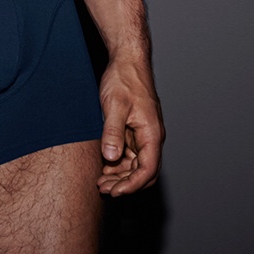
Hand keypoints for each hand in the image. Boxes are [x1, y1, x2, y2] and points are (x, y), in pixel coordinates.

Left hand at [97, 56, 162, 195]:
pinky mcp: (134, 132)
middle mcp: (151, 137)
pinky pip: (130, 156)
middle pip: (144, 173)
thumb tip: (110, 157)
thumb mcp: (115, 106)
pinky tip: (104, 167)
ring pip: (136, 166)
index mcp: (152, 133)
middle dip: (125, 185)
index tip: (114, 192)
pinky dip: (119, 165)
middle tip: (103, 189)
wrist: (127, 61)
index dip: (132, 185)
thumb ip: (113, 132)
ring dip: (121, 177)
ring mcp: (143, 135)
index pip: (147, 170)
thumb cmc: (124, 79)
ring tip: (101, 182)